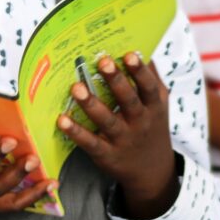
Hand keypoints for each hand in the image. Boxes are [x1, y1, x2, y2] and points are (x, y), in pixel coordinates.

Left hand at [56, 53, 177, 219]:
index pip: (148, 87)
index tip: (130, 54)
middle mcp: (140, 122)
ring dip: (91, 104)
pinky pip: (90, 142)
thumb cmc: (151, 126)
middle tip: (102, 61)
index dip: (139, 71)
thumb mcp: (158, 105)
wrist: (153, 171)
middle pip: (128, 100)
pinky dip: (76, 132)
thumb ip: (151, 78)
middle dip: (116, 81)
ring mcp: (123, 139)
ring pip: (107, 121)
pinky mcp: (107, 154)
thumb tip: (142, 48)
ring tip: (76, 87)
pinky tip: (62, 119)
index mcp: (153, 107)